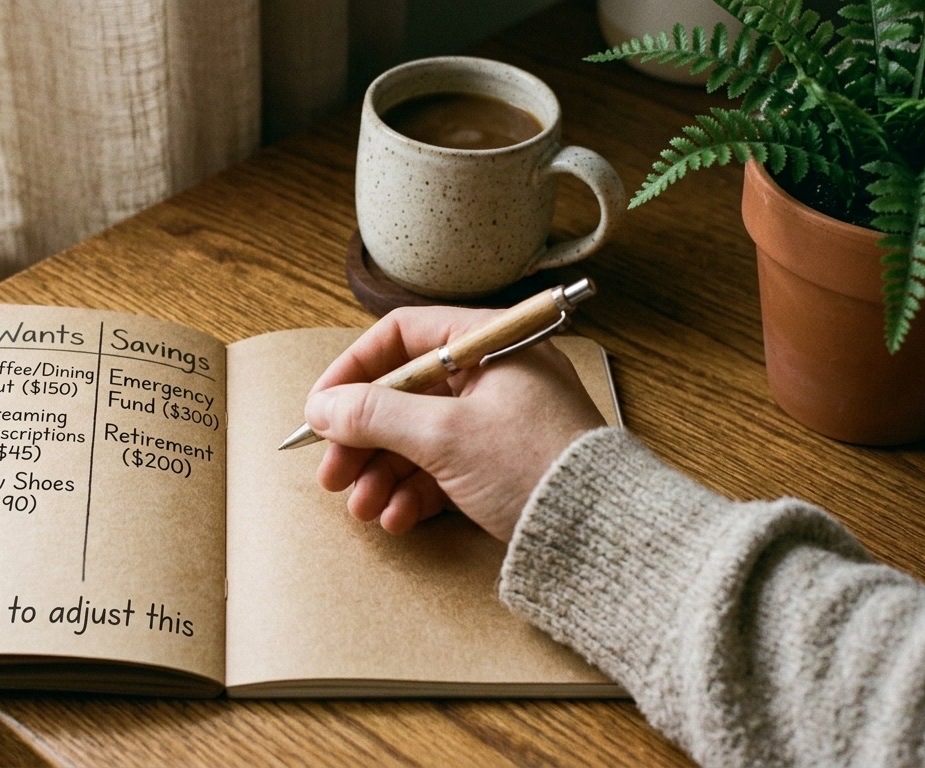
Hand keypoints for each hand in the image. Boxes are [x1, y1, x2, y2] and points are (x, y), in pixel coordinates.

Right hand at [304, 306, 603, 540]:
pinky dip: (413, 493)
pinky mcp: (500, 466)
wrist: (603, 536)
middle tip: (332, 473)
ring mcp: (498, 423)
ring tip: (361, 507)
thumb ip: (376, 415)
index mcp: (490, 344)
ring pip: (418, 437)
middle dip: (362, 437)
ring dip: (381, 473)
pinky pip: (442, 470)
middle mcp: (494, 375)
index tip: (321, 409)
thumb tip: (322, 407)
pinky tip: (396, 519)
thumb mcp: (445, 437)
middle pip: (404, 394)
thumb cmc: (536, 467)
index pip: (403, 336)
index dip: (354, 371)